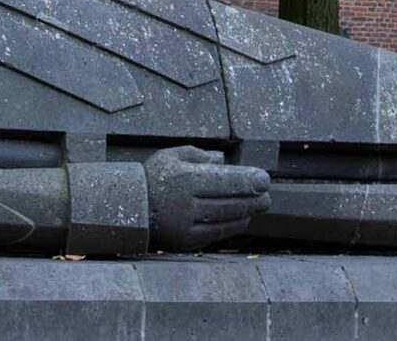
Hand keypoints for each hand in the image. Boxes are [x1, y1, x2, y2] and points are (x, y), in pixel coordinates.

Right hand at [144, 146, 271, 251]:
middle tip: (268, 196)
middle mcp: (186, 205)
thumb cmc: (153, 177)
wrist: (127, 208)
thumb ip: (198, 155)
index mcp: (184, 179)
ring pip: (225, 221)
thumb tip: (223, 160)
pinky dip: (231, 227)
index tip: (264, 179)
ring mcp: (185, 226)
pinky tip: (241, 219)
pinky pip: (215, 235)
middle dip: (254, 200)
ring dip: (246, 214)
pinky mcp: (184, 241)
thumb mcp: (171, 156)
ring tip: (258, 206)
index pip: (225, 180)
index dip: (248, 180)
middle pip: (229, 203)